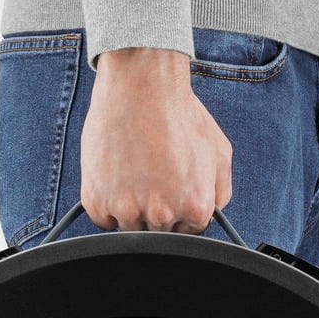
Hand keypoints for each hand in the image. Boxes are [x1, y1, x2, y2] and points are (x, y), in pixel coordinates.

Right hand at [80, 48, 232, 232]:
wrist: (140, 85)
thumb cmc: (179, 113)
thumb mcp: (219, 151)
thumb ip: (221, 192)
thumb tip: (213, 214)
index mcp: (195, 207)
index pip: (189, 232)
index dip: (181, 212)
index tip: (173, 193)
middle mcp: (162, 214)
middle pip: (160, 233)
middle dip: (158, 211)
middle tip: (152, 178)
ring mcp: (127, 209)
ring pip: (130, 228)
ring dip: (131, 210)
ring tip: (134, 174)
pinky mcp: (97, 201)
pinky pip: (103, 219)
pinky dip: (107, 204)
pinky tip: (116, 175)